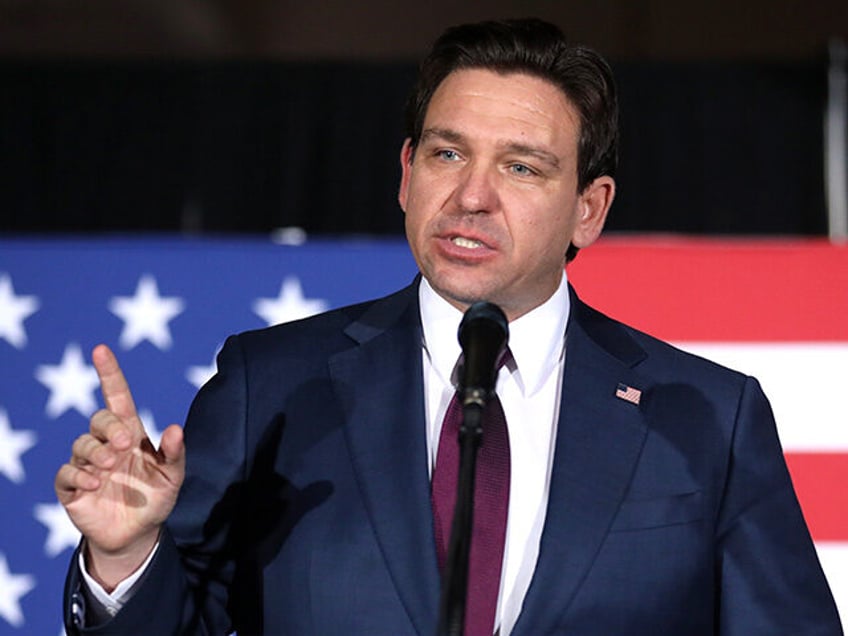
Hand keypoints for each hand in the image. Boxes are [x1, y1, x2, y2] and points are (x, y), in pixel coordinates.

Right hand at [55, 344, 184, 588]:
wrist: (137, 535)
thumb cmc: (156, 498)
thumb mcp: (173, 477)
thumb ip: (175, 453)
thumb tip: (175, 428)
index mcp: (131, 434)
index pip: (117, 397)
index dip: (110, 373)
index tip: (101, 350)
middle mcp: (107, 444)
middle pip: (99, 420)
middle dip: (109, 428)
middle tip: (125, 445)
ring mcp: (87, 465)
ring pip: (80, 444)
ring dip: (95, 453)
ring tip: (109, 468)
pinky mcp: (72, 488)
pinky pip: (66, 473)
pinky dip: (78, 475)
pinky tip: (94, 484)